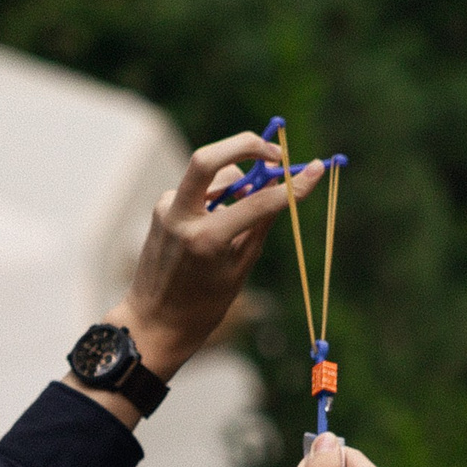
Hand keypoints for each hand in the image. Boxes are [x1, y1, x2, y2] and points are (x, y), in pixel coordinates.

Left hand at [110, 130, 322, 379]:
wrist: (153, 321)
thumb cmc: (203, 303)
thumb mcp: (240, 267)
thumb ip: (260, 224)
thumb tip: (283, 187)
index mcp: (205, 240)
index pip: (257, 202)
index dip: (291, 185)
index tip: (314, 169)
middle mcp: (180, 217)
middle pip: (209, 158)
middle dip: (246, 146)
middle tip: (277, 155)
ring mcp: (166, 209)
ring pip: (209, 174)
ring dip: (236, 180)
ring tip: (248, 207)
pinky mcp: (162, 207)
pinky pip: (199, 189)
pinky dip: (219, 195)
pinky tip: (223, 219)